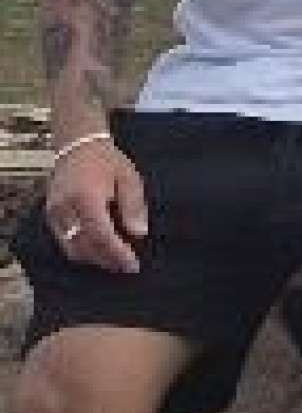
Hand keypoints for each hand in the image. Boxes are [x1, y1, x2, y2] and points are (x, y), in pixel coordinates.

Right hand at [43, 137, 147, 273]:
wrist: (78, 146)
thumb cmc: (107, 161)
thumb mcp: (129, 178)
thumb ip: (133, 206)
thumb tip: (139, 233)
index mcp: (85, 196)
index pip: (100, 233)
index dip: (117, 253)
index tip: (133, 264)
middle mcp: (65, 207)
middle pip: (84, 245)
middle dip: (107, 259)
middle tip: (128, 266)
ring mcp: (54, 212)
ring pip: (71, 248)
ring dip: (94, 258)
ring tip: (117, 261)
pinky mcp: (51, 215)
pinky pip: (64, 241)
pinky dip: (82, 250)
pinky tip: (100, 251)